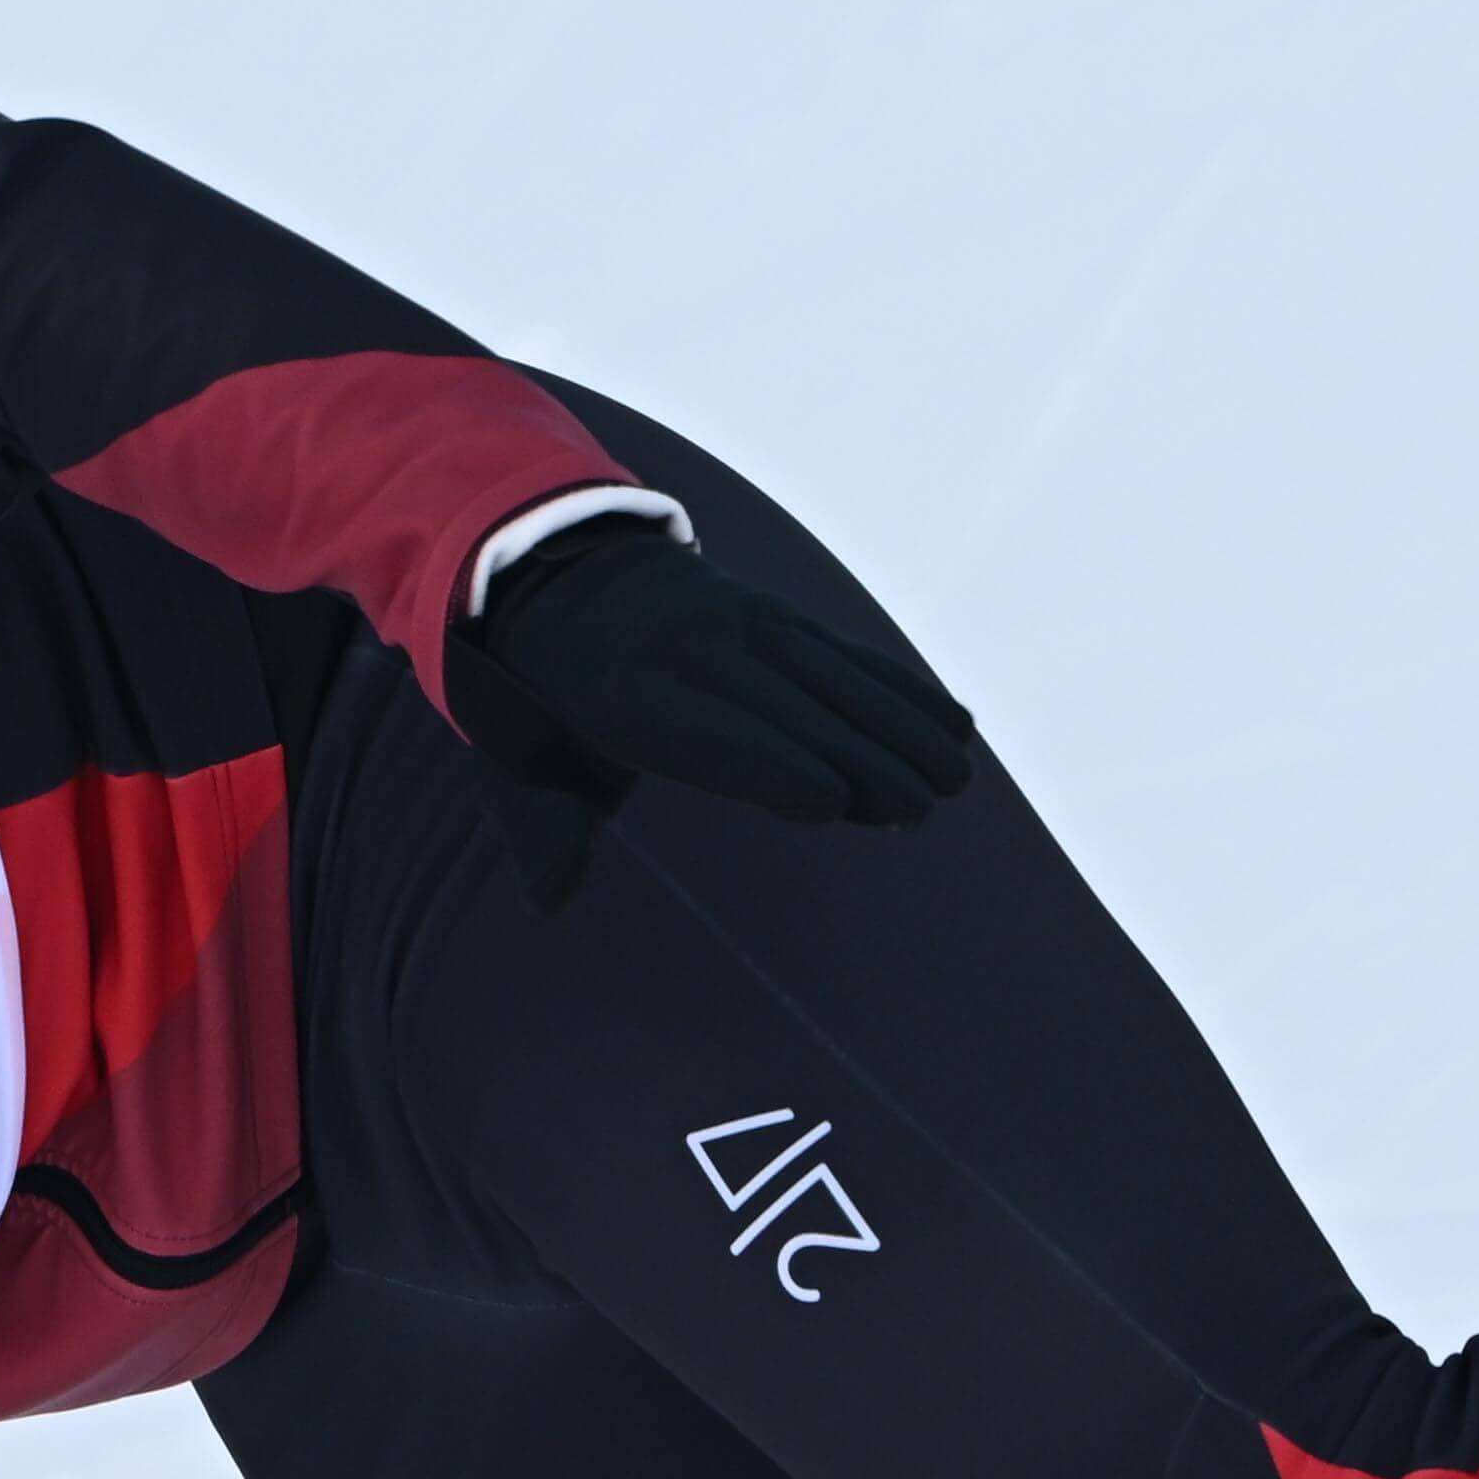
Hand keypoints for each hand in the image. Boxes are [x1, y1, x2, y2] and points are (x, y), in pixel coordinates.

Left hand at [450, 516, 982, 888]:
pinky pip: (847, 654)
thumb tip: (546, 900)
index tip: (829, 798)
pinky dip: (902, 688)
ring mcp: (743, 626)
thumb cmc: (547, 698)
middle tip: (920, 805)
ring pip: (832, 676)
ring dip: (901, 725)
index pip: (705, 729)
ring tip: (957, 775)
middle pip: (786, 706)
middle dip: (857, 753)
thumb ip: (542, 826)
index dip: (767, 761)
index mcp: (624, 690)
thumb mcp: (521, 756)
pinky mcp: (779, 620)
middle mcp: (693, 650)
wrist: (562, 579)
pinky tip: (955, 723)